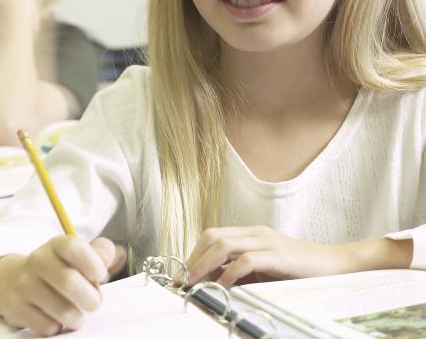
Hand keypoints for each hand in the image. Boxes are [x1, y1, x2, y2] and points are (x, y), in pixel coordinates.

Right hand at [0, 236, 123, 336]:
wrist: (11, 281)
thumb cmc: (57, 270)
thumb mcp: (76, 257)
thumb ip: (99, 254)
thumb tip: (112, 254)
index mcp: (56, 245)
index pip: (75, 248)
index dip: (93, 264)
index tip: (99, 276)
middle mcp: (38, 260)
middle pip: (69, 282)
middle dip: (91, 299)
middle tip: (93, 303)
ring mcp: (24, 284)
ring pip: (62, 311)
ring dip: (76, 318)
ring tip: (75, 313)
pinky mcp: (16, 307)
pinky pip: (48, 327)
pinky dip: (57, 327)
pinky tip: (54, 318)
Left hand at [186, 226, 355, 286]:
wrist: (337, 266)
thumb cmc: (299, 271)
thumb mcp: (264, 271)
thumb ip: (240, 273)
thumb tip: (211, 285)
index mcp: (250, 234)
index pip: (212, 236)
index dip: (193, 254)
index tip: (182, 275)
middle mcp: (255, 233)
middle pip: (213, 236)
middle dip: (193, 259)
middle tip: (182, 281)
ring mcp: (267, 242)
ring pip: (224, 244)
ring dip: (204, 265)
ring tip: (194, 283)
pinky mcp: (278, 256)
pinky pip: (246, 260)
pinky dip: (230, 273)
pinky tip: (223, 286)